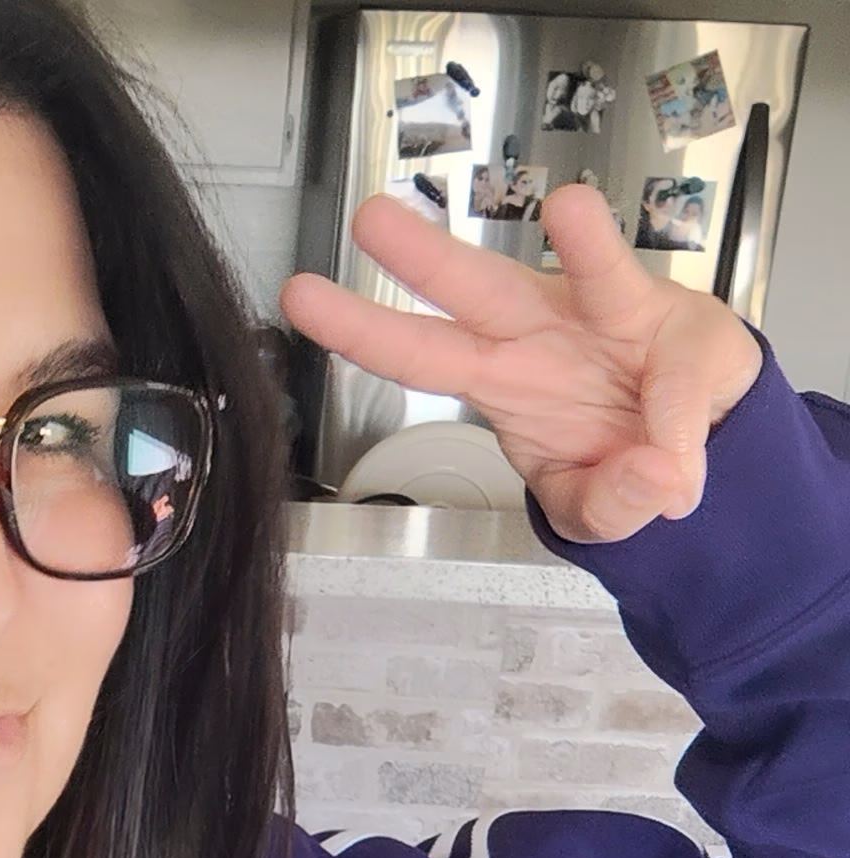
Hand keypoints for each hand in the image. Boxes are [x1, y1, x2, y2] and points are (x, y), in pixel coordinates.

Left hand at [278, 184, 764, 542]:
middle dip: (420, 254)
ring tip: (570, 208)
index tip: (300, 296)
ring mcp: (610, 317)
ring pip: (592, 272)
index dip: (359, 330)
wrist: (696, 441)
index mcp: (495, 377)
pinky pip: (680, 361)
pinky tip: (671, 444)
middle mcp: (540, 332)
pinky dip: (676, 406)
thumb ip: (608, 505)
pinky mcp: (681, 324)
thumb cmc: (618, 458)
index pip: (415, 352)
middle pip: (473, 288)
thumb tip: (652, 480)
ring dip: (583, 240)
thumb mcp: (595, 509)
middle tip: (369, 218)